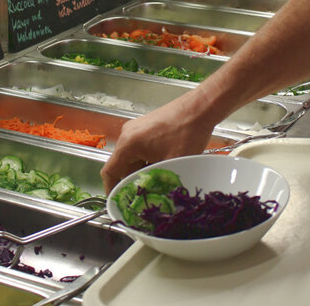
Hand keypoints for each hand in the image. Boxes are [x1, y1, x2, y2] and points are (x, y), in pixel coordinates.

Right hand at [100, 89, 215, 193]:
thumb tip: (153, 199)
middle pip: (122, 165)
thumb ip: (157, 183)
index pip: (109, 171)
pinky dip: (147, 159)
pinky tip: (164, 164)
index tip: (119, 200)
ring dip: (143, 169)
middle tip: (147, 194)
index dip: (111, 189)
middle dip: (133, 180)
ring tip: (159, 180)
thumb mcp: (172, 164)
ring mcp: (136, 128)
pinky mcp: (145, 126)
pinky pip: (140, 148)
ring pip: (133, 157)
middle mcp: (127, 134)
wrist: (199, 108)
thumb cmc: (186, 132)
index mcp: (128, 143)